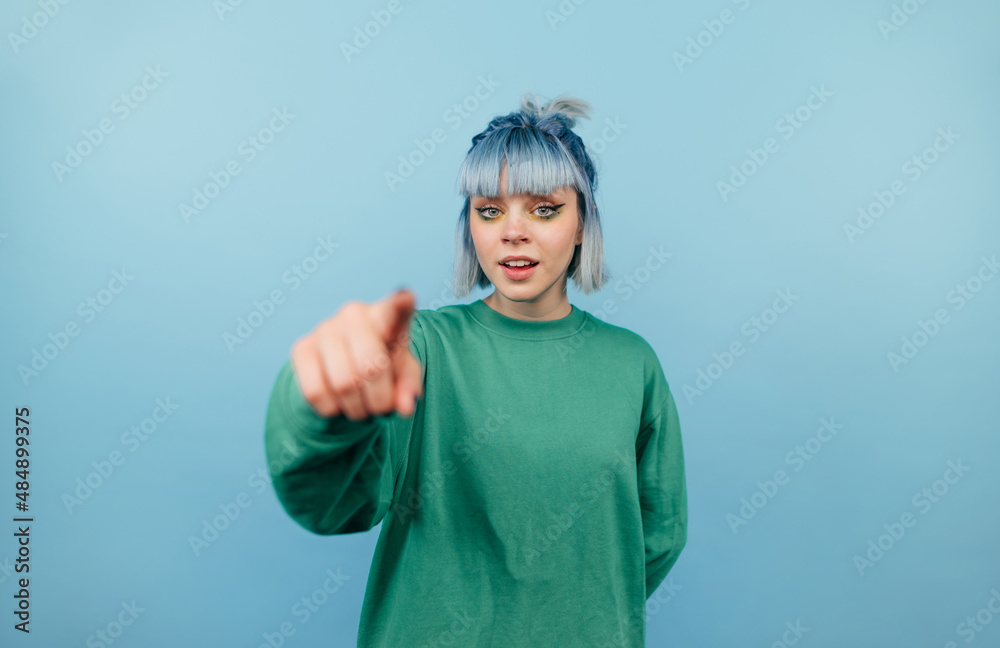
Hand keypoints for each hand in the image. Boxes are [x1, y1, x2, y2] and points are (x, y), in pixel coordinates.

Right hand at [291, 288, 422, 419]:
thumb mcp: (403, 373)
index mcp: (386, 316)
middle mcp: (355, 314)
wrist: (343, 364)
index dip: (401, 305)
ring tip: (361, 406)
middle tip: (380, 407)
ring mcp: (325, 328)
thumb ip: (409, 386)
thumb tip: (405, 407)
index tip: (406, 297)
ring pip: (343, 384)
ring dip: (356, 409)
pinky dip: (331, 409)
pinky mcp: (301, 348)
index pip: (395, 309)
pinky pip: (316, 392)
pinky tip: (337, 401)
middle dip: (380, 400)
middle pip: (371, 368)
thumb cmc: (381, 364)